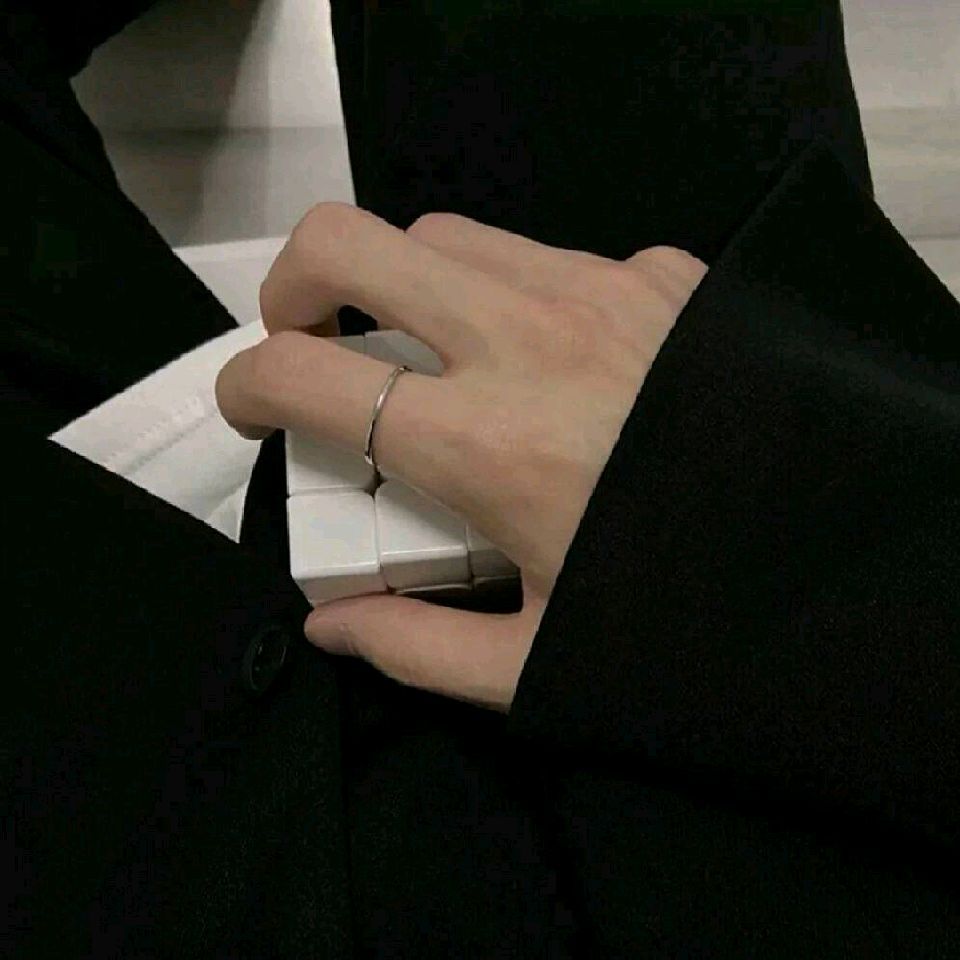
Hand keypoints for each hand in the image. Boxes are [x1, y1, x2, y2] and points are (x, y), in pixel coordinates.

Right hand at [215, 202, 706, 711]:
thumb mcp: (541, 663)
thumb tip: (328, 626)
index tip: (252, 405)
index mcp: (485, 442)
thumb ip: (415, 647)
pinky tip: (548, 358)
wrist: (835, 563)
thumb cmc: (691, 618)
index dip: (245, 383)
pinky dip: (514, 294)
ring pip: (447, 237)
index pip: (303, 375)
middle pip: (352, 243)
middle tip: (308, 341)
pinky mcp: (664, 277)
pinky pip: (550, 255)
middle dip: (297, 286)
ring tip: (426, 351)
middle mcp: (529, 340)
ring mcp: (601, 290)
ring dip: (405, 284)